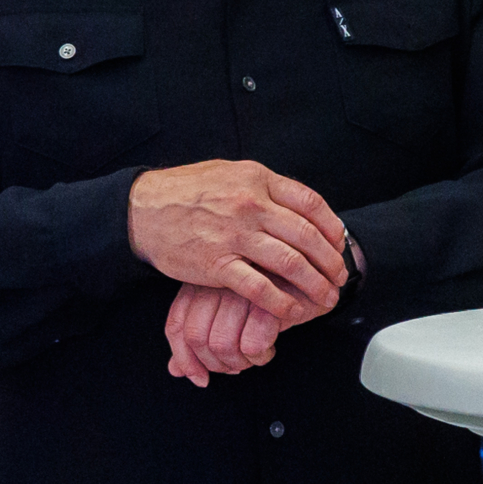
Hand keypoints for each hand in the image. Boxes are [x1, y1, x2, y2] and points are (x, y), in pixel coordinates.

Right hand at [128, 160, 348, 319]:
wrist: (142, 210)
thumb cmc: (187, 191)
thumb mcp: (231, 173)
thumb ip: (265, 187)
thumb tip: (299, 205)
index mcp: (258, 180)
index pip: (311, 203)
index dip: (332, 227)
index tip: (340, 244)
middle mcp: (251, 205)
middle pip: (307, 236)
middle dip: (330, 261)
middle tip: (340, 277)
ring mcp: (234, 235)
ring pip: (289, 263)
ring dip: (314, 284)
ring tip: (326, 298)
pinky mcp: (216, 264)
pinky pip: (258, 287)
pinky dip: (280, 302)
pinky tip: (292, 311)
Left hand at [165, 283, 288, 385]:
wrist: (317, 265)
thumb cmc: (272, 286)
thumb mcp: (229, 304)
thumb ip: (200, 333)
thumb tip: (175, 369)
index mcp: (204, 279)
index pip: (177, 326)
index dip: (184, 358)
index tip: (199, 376)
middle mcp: (219, 281)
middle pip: (197, 338)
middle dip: (216, 364)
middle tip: (235, 366)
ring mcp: (244, 288)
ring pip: (222, 344)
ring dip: (239, 362)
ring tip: (254, 357)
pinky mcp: (272, 298)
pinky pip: (252, 345)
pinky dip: (260, 357)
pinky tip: (270, 349)